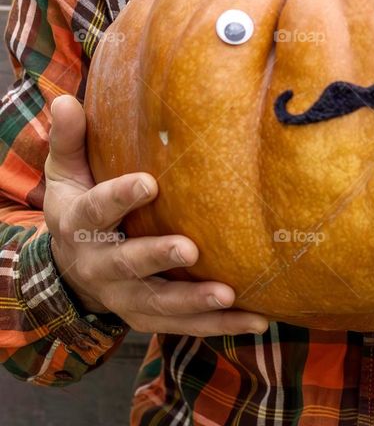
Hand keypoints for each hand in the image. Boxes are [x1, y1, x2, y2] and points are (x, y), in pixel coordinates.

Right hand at [43, 94, 269, 336]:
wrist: (70, 268)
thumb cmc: (79, 204)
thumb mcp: (67, 172)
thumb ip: (70, 139)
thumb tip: (64, 99)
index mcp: (81, 224)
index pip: (98, 210)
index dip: (121, 197)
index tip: (149, 183)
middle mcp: (101, 265)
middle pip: (129, 264)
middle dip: (158, 256)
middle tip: (190, 248)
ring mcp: (125, 296)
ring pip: (160, 304)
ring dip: (195, 303)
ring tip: (229, 296)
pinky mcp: (148, 317)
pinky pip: (185, 326)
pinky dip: (219, 326)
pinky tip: (256, 321)